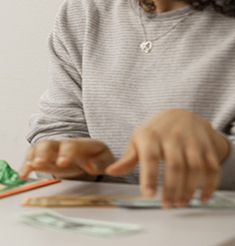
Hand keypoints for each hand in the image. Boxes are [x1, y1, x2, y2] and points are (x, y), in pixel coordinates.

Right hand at [19, 138, 114, 180]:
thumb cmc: (97, 158)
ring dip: (32, 157)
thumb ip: (101, 163)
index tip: (61, 163)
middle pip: (49, 144)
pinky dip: (25, 166)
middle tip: (39, 163)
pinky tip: (22, 175)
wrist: (89, 156)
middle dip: (42, 153)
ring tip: (28, 166)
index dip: (64, 153)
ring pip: (38, 149)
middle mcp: (62, 145)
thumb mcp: (105, 160)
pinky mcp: (44, 159)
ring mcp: (51, 151)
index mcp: (79, 144)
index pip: (70, 145)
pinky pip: (32, 159)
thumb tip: (90, 165)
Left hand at [106, 109, 229, 207]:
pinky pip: (211, 168)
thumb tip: (109, 172)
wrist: (181, 115)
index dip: (149, 176)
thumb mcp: (137, 140)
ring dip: (188, 189)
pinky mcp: (207, 147)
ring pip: (194, 168)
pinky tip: (201, 198)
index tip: (148, 194)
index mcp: (150, 136)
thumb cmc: (154, 132)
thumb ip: (127, 159)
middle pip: (174, 166)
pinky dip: (209, 186)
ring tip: (180, 203)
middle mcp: (172, 137)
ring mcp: (192, 141)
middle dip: (171, 188)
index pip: (150, 157)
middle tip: (166, 205)